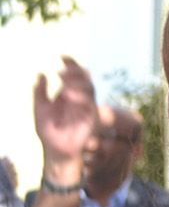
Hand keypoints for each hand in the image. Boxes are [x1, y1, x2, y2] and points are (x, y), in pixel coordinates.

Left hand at [33, 57, 94, 174]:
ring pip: (89, 88)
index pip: (73, 76)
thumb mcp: (39, 109)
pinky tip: (67, 94)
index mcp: (68, 95)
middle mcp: (79, 99)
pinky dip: (79, 97)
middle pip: (84, 78)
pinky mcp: (91, 119)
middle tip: (62, 69)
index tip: (62, 56)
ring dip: (77, 81)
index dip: (70, 64)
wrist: (56, 151)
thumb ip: (40, 92)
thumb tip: (40, 73)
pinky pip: (89, 104)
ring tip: (62, 78)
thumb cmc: (49, 132)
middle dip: (75, 70)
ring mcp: (87, 108)